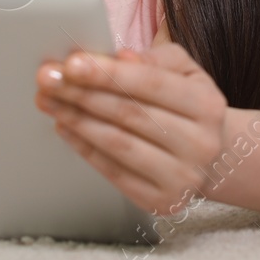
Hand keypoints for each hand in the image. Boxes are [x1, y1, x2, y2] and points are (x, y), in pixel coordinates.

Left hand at [35, 43, 227, 215]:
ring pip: (117, 144)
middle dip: (81, 93)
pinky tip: (65, 127)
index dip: (108, 73)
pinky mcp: (161, 201)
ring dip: (76, 119)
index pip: (151, 83)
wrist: (213, 158)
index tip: (71, 62)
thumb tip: (121, 57)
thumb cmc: (189, 107)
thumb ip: (157, 59)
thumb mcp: (186, 72)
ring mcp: (182, 177)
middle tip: (46, 78)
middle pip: (129, 113)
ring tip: (48, 101)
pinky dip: (84, 148)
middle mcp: (200, 144)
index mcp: (207, 105)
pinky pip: (113, 172)